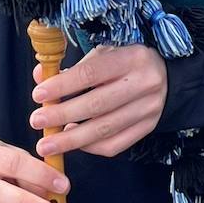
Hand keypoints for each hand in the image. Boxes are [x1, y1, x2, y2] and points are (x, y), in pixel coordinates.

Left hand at [30, 44, 167, 158]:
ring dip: (71, 140)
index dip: (63, 86)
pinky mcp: (148, 128)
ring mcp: (148, 109)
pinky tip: (74, 143)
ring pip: (104, 129)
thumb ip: (73, 67)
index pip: (92, 73)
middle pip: (97, 105)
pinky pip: (115, 145)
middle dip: (62, 115)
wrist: (167, 76)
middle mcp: (144, 83)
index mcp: (132, 58)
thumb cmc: (127, 63)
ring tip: (47, 144)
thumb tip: (40, 77)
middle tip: (37, 122)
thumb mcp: (104, 55)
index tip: (38, 95)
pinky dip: (90, 148)